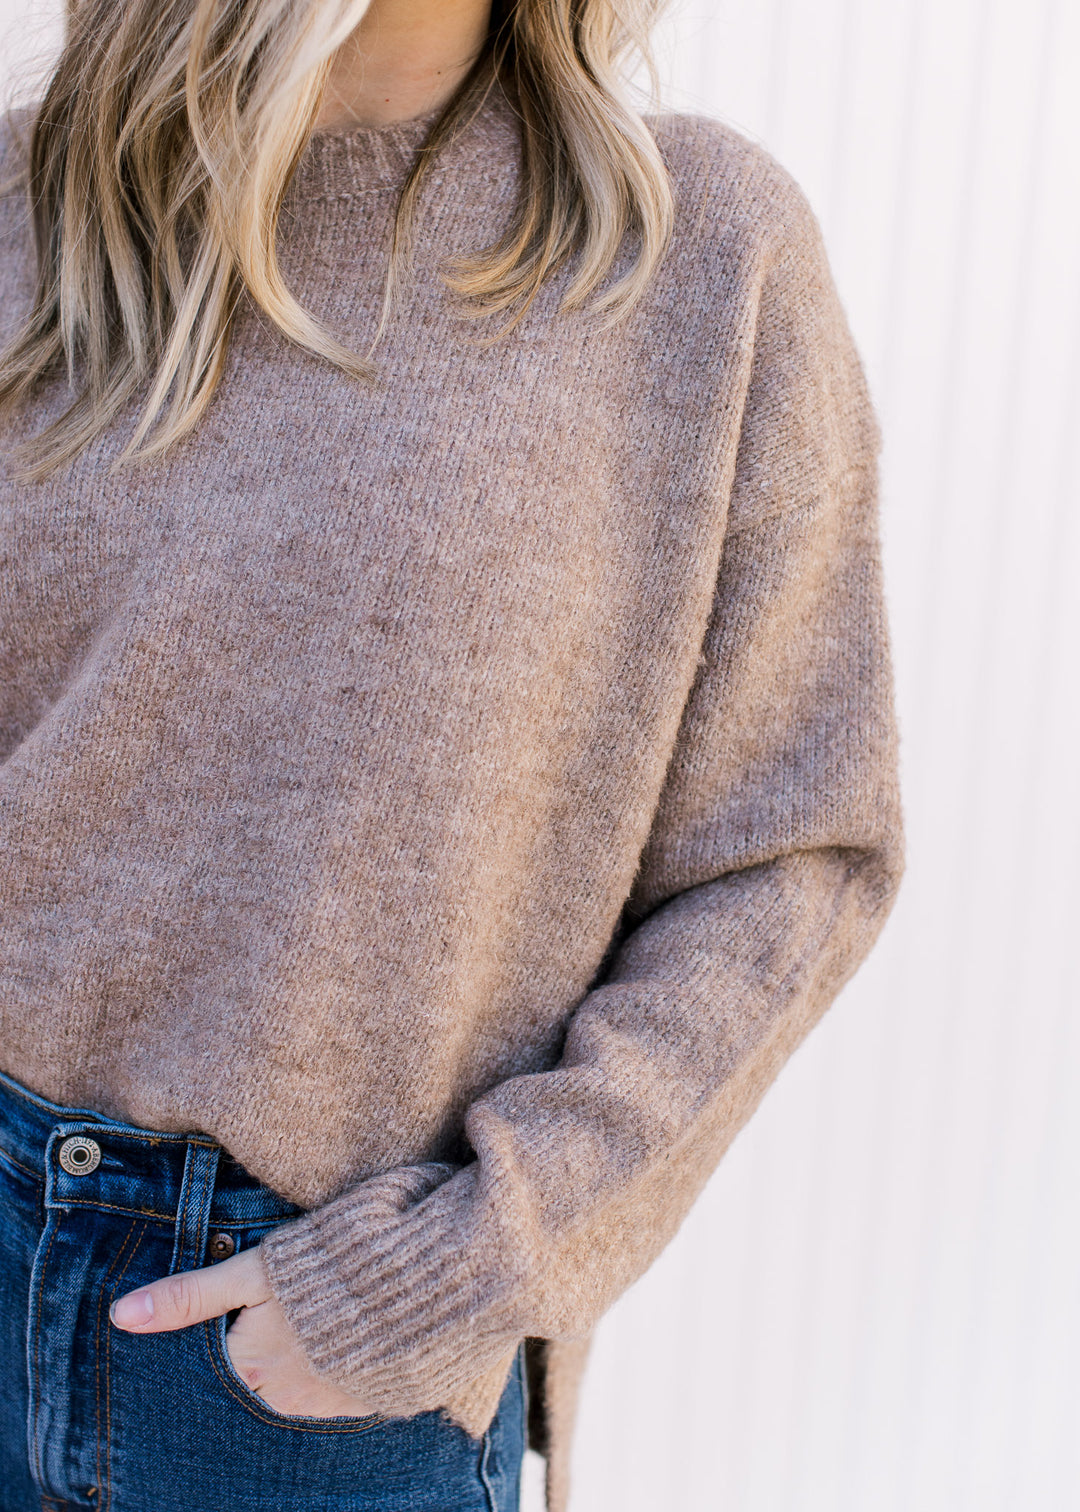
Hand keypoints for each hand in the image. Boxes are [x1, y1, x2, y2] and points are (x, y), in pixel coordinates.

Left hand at [110, 1246, 372, 1417]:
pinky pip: (338, 1387)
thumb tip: (121, 1315)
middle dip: (264, 1346)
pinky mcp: (370, 1398)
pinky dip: (336, 1364)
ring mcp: (328, 1403)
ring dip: (300, 1356)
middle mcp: (283, 1398)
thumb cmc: (328, 1269)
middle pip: (255, 1376)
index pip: (217, 1361)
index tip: (244, 1306)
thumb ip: (190, 1295)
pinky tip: (349, 1331)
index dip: (227, 1330)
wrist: (421, 1283)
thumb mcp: (252, 1271)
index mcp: (249, 1366)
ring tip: (315, 1315)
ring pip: (295, 1383)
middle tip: (284, 1307)